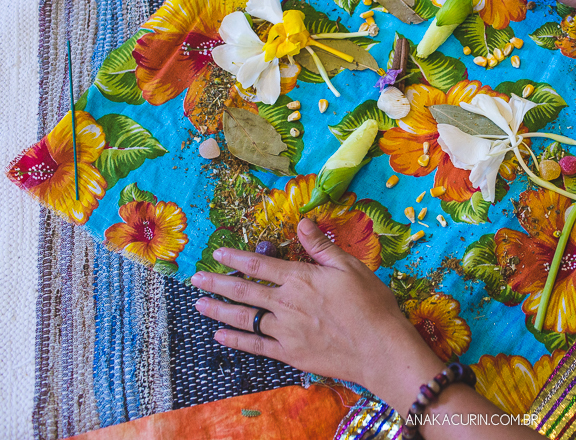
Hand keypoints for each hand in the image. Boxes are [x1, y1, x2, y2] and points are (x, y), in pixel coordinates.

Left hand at [191, 218, 441, 410]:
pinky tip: (221, 336)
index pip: (260, 265)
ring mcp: (285, 331)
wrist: (380, 349)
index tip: (217, 253)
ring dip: (219, 311)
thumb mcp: (350, 267)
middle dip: (218, 283)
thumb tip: (302, 222)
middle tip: (196, 279)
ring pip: (244, 319)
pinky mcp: (289, 353)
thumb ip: (321, 246)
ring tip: (199, 305)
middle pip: (244, 291)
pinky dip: (236, 341)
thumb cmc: (371, 304)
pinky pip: (256, 346)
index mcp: (300, 279)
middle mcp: (286, 303)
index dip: (236, 258)